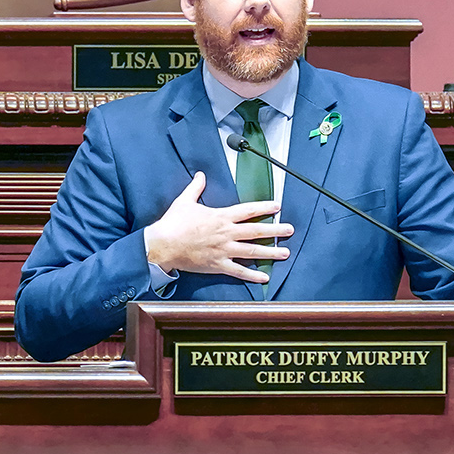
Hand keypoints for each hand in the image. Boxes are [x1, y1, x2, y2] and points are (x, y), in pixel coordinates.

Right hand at [143, 171, 289, 282]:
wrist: (163, 245)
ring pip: (252, 251)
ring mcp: (224, 250)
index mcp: (220, 217)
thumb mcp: (184, 201)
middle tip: (290, 230)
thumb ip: (196, 188)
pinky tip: (265, 278)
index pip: (248, 211)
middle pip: (256, 231)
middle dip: (276, 230)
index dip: (264, 208)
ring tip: (285, 253)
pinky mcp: (218, 264)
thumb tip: (200, 175)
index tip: (277, 206)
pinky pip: (239, 271)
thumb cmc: (173, 224)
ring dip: (271, 252)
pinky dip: (252, 275)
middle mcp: (226, 233)